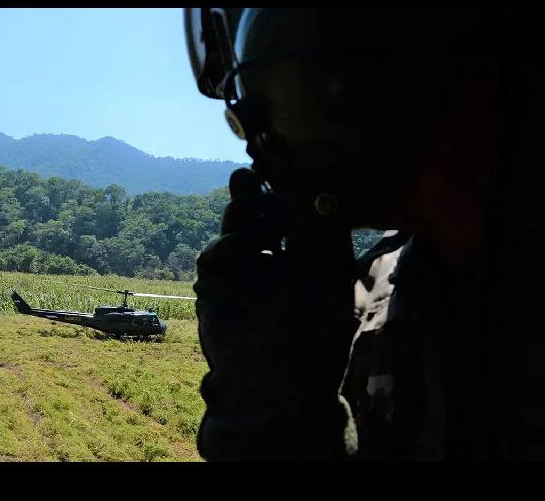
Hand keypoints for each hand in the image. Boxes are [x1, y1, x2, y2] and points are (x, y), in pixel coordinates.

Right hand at [194, 168, 355, 460]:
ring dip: (239, 210)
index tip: (282, 161)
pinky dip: (224, 246)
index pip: (292, 218)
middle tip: (252, 170)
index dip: (285, 192)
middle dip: (256, 193)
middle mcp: (272, 268)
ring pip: (235, 233)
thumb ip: (325, 231)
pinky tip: (239, 245)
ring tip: (245, 190)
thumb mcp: (330, 275)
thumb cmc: (315, 333)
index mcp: (303, 264)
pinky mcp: (215, 292)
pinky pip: (213, 259)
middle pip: (260, 219)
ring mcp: (242, 280)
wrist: (278, 384)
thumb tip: (318, 187)